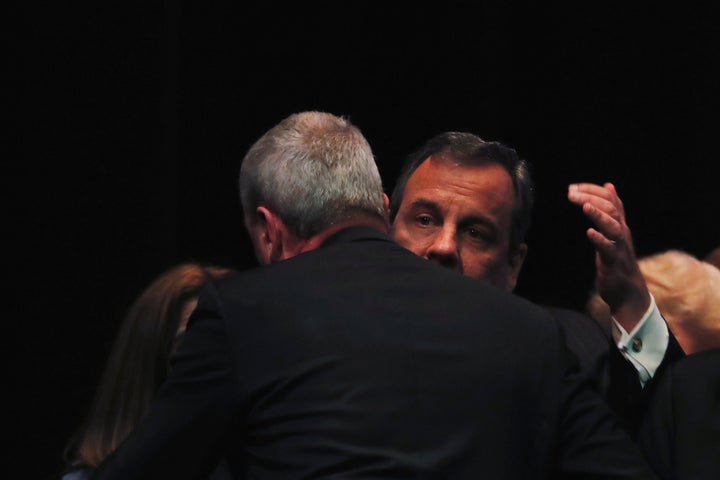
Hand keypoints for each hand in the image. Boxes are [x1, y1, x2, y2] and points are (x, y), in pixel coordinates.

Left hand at [568, 182, 650, 331]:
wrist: (628, 292)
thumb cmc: (617, 260)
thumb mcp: (614, 232)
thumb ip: (612, 210)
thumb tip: (609, 186)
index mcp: (620, 225)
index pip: (611, 200)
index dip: (593, 190)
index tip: (573, 187)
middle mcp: (621, 233)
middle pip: (611, 209)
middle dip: (591, 198)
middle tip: (570, 193)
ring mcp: (619, 248)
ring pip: (614, 227)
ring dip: (599, 215)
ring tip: (585, 206)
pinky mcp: (614, 264)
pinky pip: (609, 250)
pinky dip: (600, 240)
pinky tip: (589, 232)